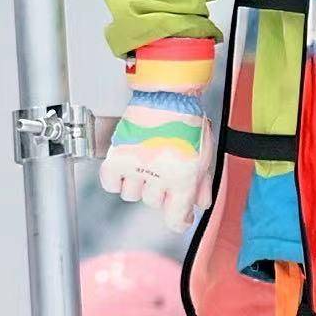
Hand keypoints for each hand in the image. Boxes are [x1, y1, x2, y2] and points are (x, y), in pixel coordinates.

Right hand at [99, 42, 214, 225]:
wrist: (168, 94)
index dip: (179, 221)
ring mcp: (136, 167)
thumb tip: (201, 204)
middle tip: (163, 173)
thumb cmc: (188, 119)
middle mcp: (157, 177)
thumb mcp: (204, 154)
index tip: (181, 218)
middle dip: (160, 191)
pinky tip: (128, 168)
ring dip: (138, 184)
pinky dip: (116, 179)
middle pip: (153, 203)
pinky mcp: (118, 156)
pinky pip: (111, 183)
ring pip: (131, 194)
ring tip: (145, 165)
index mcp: (182, 179)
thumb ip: (203, 183)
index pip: (176, 219)